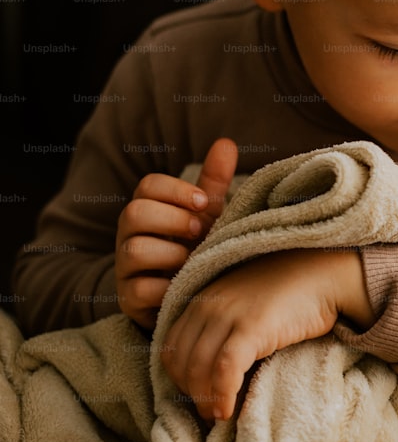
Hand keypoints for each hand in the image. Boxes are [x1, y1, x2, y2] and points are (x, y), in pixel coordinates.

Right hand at [115, 137, 238, 328]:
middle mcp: (130, 234)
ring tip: (193, 259)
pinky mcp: (130, 298)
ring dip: (172, 253)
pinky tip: (187, 284)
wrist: (193, 292)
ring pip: (134, 249)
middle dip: (173, 219)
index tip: (205, 202)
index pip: (147, 186)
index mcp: (149, 208)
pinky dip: (167, 287)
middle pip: (134, 212)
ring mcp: (126, 267)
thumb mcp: (208, 215)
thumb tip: (226, 142)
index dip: (176, 190)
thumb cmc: (198, 246)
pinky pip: (139, 289)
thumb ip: (214, 182)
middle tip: (201, 230)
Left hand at [159, 247, 370, 421]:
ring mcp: (229, 314)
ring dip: (204, 399)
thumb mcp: (244, 302)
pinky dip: (222, 395)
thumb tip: (213, 367)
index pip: (172, 347)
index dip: (180, 377)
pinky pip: (225, 369)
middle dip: (190, 392)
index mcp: (204, 299)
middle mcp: (209, 305)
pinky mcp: (252, 326)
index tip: (198, 394)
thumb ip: (224, 324)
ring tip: (218, 415)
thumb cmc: (290, 291)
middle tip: (208, 411)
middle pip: (181, 361)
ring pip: (198, 368)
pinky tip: (228, 410)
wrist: (324, 274)